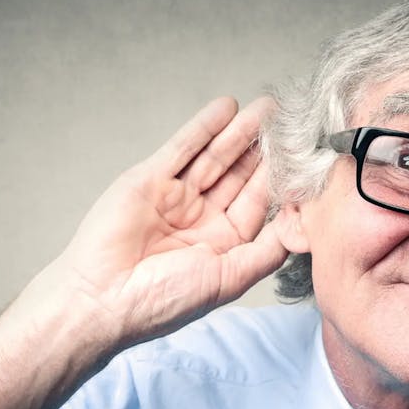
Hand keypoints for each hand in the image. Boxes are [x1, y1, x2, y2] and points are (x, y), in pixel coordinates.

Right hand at [51, 96, 288, 346]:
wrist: (103, 299)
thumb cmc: (164, 300)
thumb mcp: (228, 279)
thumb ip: (266, 252)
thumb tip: (300, 228)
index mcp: (222, 243)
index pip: (258, 203)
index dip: (279, 179)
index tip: (304, 156)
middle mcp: (200, 218)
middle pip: (239, 175)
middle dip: (263, 149)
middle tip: (290, 121)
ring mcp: (175, 196)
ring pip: (214, 157)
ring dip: (240, 132)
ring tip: (267, 108)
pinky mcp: (149, 179)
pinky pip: (182, 148)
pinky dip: (204, 127)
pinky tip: (226, 108)